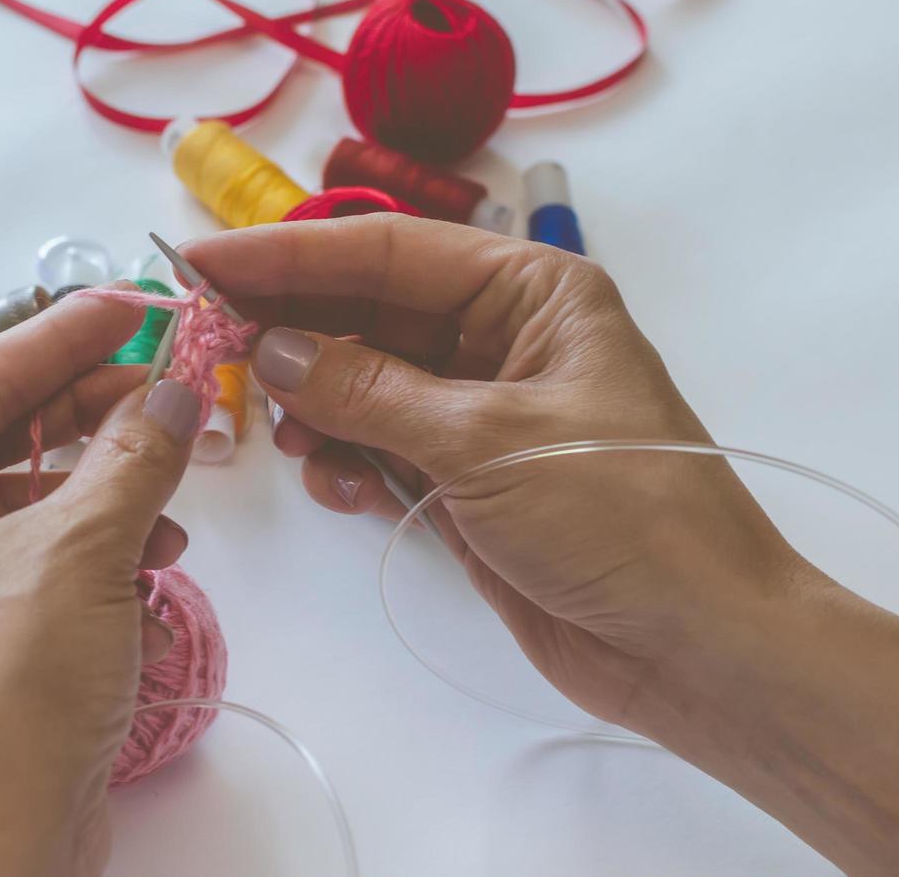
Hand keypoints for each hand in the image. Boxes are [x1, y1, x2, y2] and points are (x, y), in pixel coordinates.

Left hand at [0, 290, 201, 875]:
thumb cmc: (1, 702)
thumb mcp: (78, 553)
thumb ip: (132, 454)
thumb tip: (178, 389)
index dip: (65, 336)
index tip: (132, 304)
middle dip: (94, 416)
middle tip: (172, 387)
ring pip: (19, 500)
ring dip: (103, 487)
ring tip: (173, 486)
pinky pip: (24, 559)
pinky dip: (88, 548)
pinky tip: (153, 555)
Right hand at [188, 216, 898, 875]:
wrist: (696, 645)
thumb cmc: (617, 515)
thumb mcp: (486, 441)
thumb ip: (368, 391)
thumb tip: (270, 349)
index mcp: (530, 293)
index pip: (388, 252)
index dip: (289, 255)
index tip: (201, 260)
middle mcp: (504, 337)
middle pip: (370, 312)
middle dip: (294, 332)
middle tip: (211, 351)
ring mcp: (483, 409)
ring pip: (366, 381)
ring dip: (317, 405)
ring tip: (289, 440)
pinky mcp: (469, 476)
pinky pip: (382, 444)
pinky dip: (348, 459)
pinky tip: (334, 484)